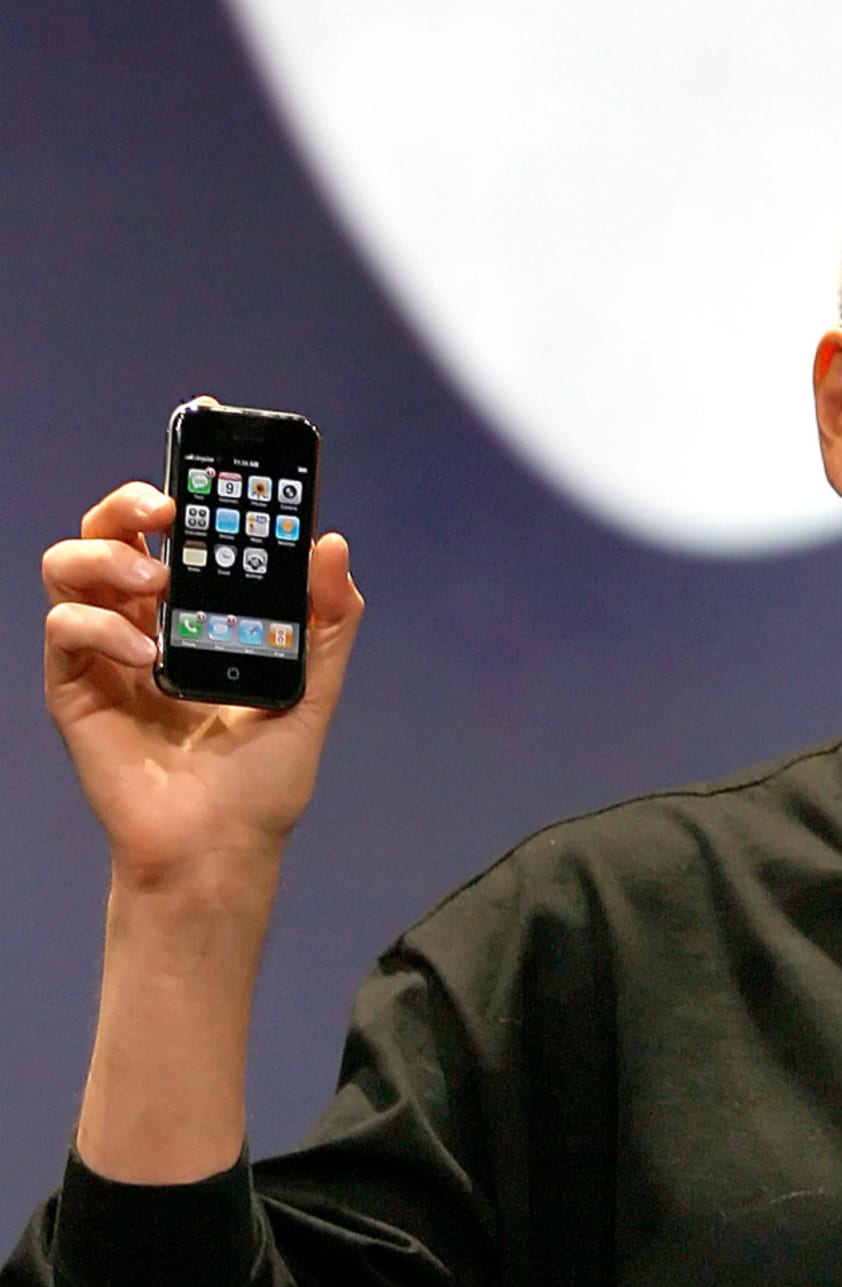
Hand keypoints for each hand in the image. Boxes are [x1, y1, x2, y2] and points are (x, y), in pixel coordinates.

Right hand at [43, 477, 363, 890]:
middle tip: (166, 503)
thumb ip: (327, 623)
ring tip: (154, 581)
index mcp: (198, 616)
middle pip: (113, 531)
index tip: (205, 437)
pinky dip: (98, 626)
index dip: (186, 482)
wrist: (221, 849)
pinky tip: (144, 653)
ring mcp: (106, 654)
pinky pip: (64, 628)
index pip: (180, 533)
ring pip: (71, 565)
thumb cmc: (261, 782)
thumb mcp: (312, 693)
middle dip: (130, 500)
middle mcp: (146, 623)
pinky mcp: (75, 690)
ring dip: (107, 555)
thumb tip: (331, 545)